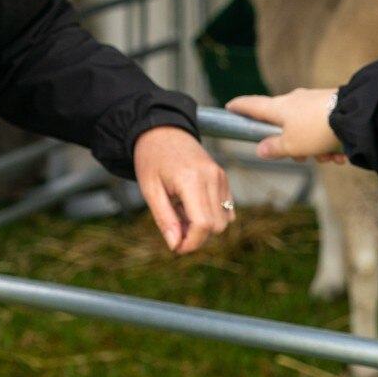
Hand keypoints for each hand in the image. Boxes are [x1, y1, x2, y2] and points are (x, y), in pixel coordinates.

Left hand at [133, 125, 231, 253]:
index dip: (191, 243)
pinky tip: (192, 205)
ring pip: (224, 220)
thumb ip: (164, 219)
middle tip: (174, 225)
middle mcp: (212, 177)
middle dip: (196, 235)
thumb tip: (175, 245)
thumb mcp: (149, 190)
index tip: (176, 247)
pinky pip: (227, 208)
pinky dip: (212, 215)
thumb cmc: (151, 157)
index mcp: (191, 180)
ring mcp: (220, 176)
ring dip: (204, 225)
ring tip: (181, 211)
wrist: (162, 129)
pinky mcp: (223, 177)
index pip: (203, 224)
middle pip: (217, 226)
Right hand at [227, 89, 342, 161]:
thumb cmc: (316, 129)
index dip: (240, 107)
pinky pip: (324, 130)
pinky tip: (340, 152)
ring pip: (308, 132)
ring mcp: (314, 102)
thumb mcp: (291, 145)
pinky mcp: (332, 107)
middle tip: (303, 157)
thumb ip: (273, 148)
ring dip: (316, 149)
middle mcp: (295, 101)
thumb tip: (260, 149)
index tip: (230, 106)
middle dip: (294, 146)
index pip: (253, 105)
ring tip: (329, 156)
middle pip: (284, 126)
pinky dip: (330, 144)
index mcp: (279, 107)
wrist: (353, 116)